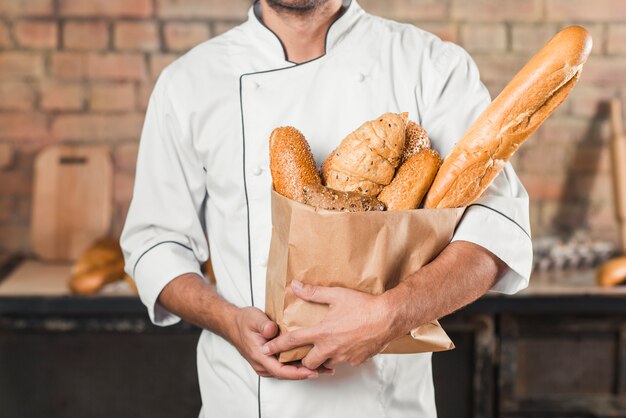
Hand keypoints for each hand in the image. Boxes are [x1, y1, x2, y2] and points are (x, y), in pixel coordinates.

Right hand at [229, 306, 320, 379]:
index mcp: (260, 356)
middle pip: (288, 373)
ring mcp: (267, 363)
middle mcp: (263, 364)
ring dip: (306, 369)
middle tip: (327, 369)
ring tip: (326, 366)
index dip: (298, 373)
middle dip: (308, 372)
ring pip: (288, 370)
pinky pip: (286, 365)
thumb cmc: (244, 321)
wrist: (234, 324)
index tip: (313, 371)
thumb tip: (272, 330)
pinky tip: (314, 359)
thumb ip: (263, 324)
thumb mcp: (253, 318)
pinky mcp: (271, 360)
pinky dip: (300, 364)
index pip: (280, 370)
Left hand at [263, 280, 399, 369]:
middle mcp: (331, 348)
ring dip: (322, 358)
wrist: (388, 317)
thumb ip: (313, 293)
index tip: (267, 349)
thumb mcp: (336, 295)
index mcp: (322, 333)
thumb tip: (296, 286)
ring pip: (326, 364)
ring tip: (323, 349)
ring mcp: (344, 356)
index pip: (292, 341)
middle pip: (307, 362)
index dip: (277, 346)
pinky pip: (344, 361)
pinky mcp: (356, 360)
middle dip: (302, 359)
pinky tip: (344, 345)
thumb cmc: (364, 306)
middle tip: (300, 353)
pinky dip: (341, 356)